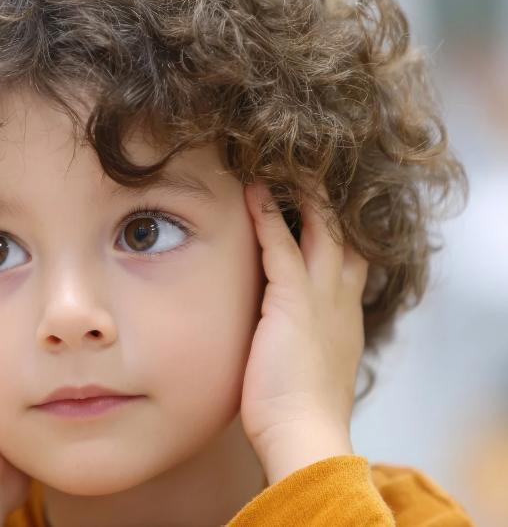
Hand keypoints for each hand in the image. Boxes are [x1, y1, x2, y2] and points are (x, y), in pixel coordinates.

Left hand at [240, 181, 369, 484]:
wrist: (304, 438)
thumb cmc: (295, 415)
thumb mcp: (304, 370)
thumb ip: (295, 345)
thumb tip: (275, 342)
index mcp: (344, 319)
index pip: (348, 260)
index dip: (337, 231)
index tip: (320, 207)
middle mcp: (340, 301)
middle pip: (343, 234)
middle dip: (326, 200)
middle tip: (304, 169)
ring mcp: (321, 299)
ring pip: (320, 228)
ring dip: (300, 194)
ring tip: (278, 164)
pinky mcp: (294, 302)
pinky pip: (281, 245)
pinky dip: (267, 216)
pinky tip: (252, 191)